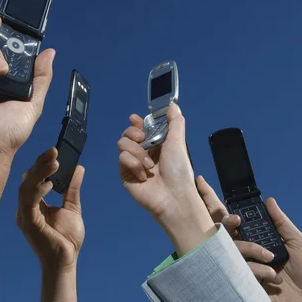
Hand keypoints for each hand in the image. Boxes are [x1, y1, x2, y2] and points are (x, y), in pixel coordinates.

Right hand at [17, 148, 84, 270]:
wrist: (66, 261)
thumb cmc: (66, 239)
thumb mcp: (72, 207)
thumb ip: (72, 188)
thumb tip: (78, 168)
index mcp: (34, 204)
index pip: (34, 178)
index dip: (43, 164)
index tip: (55, 151)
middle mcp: (26, 208)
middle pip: (28, 179)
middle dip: (40, 164)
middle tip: (54, 151)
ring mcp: (25, 215)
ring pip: (26, 187)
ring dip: (39, 173)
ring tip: (54, 162)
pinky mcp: (28, 223)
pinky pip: (28, 203)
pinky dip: (37, 191)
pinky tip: (49, 184)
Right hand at [117, 104, 215, 254]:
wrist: (173, 196)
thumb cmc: (179, 171)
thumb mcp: (178, 142)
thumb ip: (174, 122)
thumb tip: (173, 105)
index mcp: (155, 144)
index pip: (140, 128)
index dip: (137, 122)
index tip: (136, 119)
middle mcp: (143, 153)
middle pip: (127, 133)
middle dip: (133, 133)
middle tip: (142, 138)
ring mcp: (133, 163)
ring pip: (122, 144)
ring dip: (137, 152)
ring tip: (149, 165)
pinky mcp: (126, 174)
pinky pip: (122, 159)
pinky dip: (134, 164)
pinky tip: (144, 175)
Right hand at [199, 176, 301, 301]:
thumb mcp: (300, 244)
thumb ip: (282, 223)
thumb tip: (269, 201)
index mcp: (260, 241)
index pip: (238, 222)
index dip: (224, 208)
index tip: (212, 193)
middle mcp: (248, 252)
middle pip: (225, 232)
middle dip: (225, 222)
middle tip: (235, 221)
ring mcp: (244, 267)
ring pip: (230, 248)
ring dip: (251, 250)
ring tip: (272, 260)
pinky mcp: (243, 282)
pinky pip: (238, 269)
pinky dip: (257, 270)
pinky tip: (272, 278)